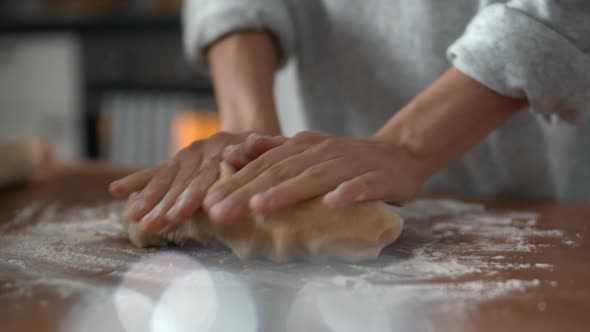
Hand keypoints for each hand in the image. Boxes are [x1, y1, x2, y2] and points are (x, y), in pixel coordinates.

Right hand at [109, 131, 270, 231]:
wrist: (255, 138)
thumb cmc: (270, 153)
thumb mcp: (275, 148)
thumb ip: (265, 147)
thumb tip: (252, 143)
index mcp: (223, 149)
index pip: (203, 177)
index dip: (189, 196)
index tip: (177, 215)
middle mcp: (201, 152)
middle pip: (180, 181)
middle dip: (164, 204)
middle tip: (150, 224)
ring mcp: (188, 156)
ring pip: (165, 178)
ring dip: (148, 198)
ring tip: (132, 218)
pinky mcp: (179, 163)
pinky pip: (156, 171)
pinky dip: (137, 181)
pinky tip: (115, 190)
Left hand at [204, 131, 427, 223]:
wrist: (398, 153)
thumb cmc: (347, 160)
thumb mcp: (310, 152)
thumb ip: (277, 150)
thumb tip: (240, 147)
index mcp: (303, 146)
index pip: (264, 165)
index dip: (236, 182)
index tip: (209, 203)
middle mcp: (322, 152)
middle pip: (281, 172)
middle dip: (249, 191)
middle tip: (220, 212)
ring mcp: (350, 164)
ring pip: (315, 177)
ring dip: (288, 191)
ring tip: (261, 206)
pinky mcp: (378, 178)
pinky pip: (362, 186)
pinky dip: (348, 194)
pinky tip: (332, 203)